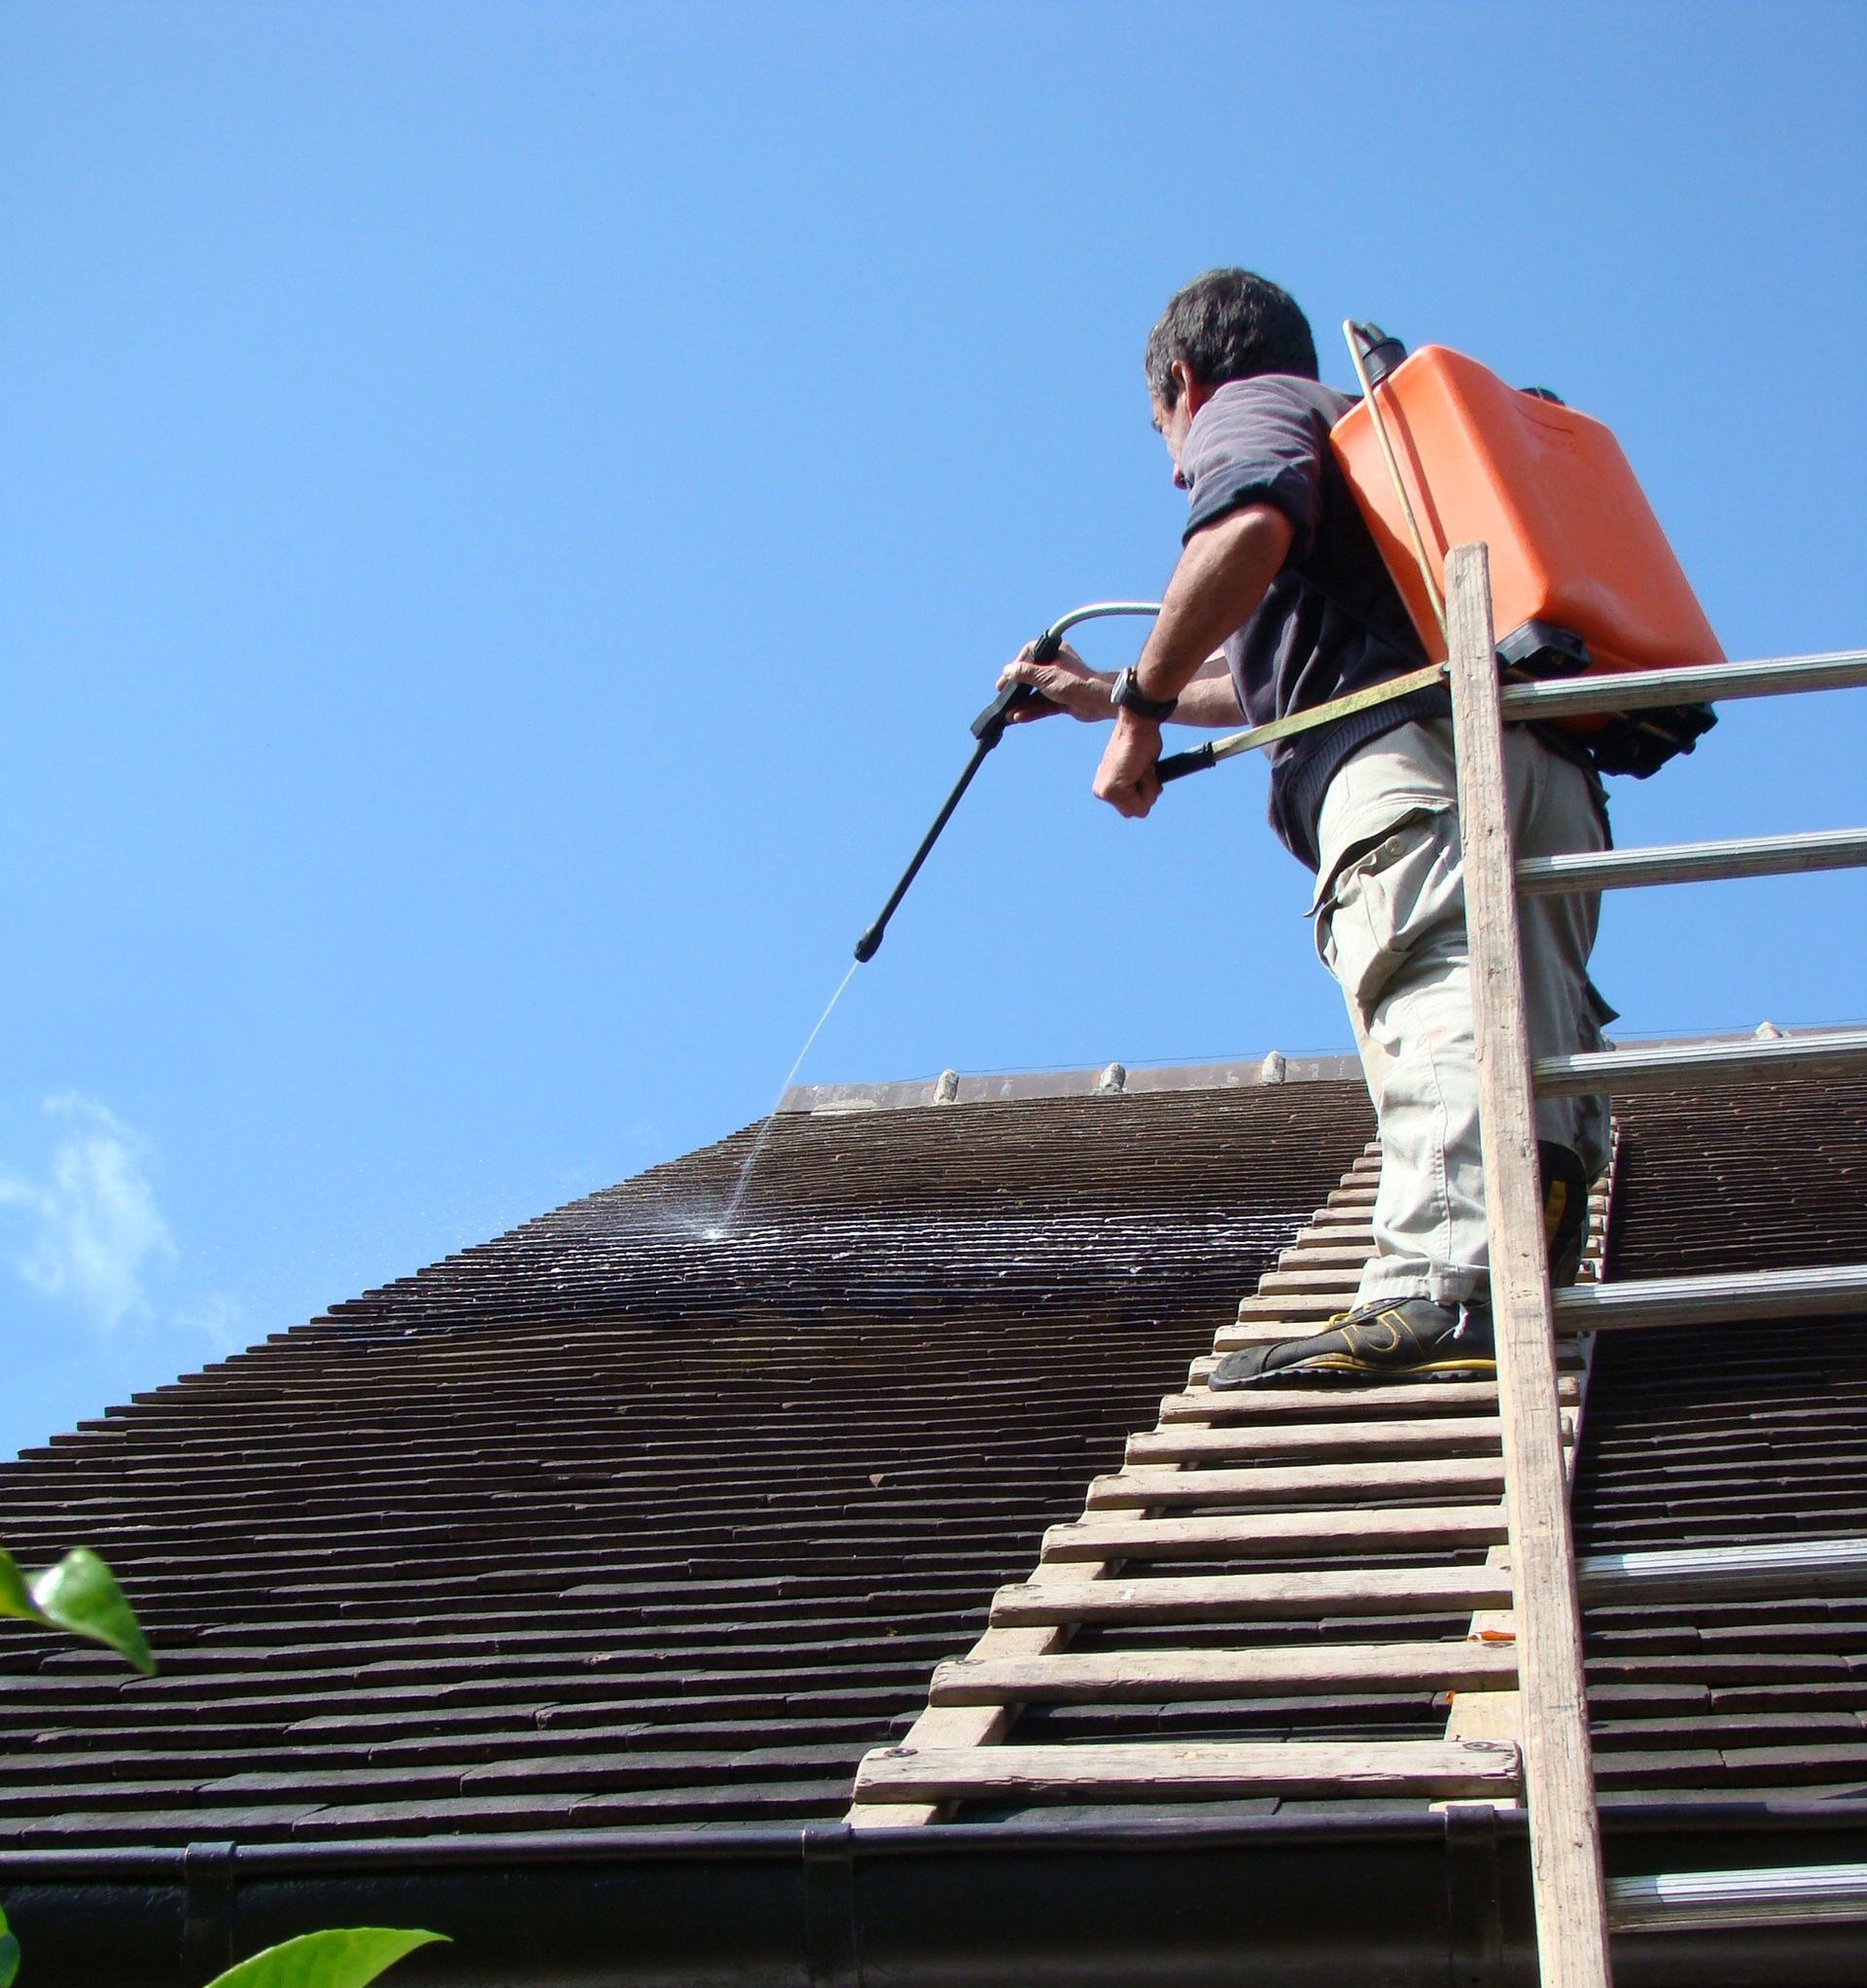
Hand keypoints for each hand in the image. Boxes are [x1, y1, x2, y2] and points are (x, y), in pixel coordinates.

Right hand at [995, 642, 1113, 722]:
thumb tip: (1007, 670)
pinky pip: (1043, 706)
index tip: (1006, 676)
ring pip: (1036, 694)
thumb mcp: (1044, 675)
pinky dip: (1031, 711)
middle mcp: (1057, 667)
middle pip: (1031, 677)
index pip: (1029, 653)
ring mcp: (1060, 684)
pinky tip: (1019, 717)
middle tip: (1003, 695)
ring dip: (1022, 703)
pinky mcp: (1063, 700)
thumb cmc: (1074, 682)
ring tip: (1007, 713)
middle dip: (1017, 688)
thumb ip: (1024, 673)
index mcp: (1054, 653)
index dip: (1016, 664)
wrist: (1097, 700)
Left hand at [1093, 712, 1161, 818]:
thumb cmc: (1141, 741)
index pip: (1132, 806)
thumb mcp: (1141, 768)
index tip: (1141, 768)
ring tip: (1141, 766)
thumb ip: (1138, 782)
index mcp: (1105, 786)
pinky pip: (1141, 806)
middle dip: (1147, 792)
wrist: (1136, 726)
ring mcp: (1105, 793)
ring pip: (1140, 809)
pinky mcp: (1112, 792)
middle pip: (1135, 811)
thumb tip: (1146, 788)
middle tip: (1141, 768)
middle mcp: (1101, 791)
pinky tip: (1141, 769)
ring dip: (1149, 787)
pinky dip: (1148, 788)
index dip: (1145, 789)